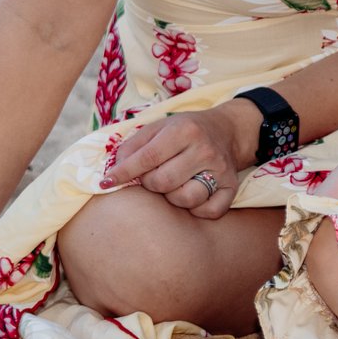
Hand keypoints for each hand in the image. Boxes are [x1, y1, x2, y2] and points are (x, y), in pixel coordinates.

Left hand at [104, 102, 251, 218]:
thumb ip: (132, 146)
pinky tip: (192, 197)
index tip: (105, 183)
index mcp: (184, 130)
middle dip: (150, 184)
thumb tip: (112, 171)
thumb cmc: (184, 130)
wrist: (226, 129)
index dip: (123, 173)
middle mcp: (204, 149)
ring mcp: (220, 169)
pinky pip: (210, 211)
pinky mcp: (232, 186)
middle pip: (163, 182)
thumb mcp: (158, 127)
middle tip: (153, 177)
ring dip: (172, 198)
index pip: (147, 158)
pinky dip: (197, 211)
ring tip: (173, 186)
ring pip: (186, 199)